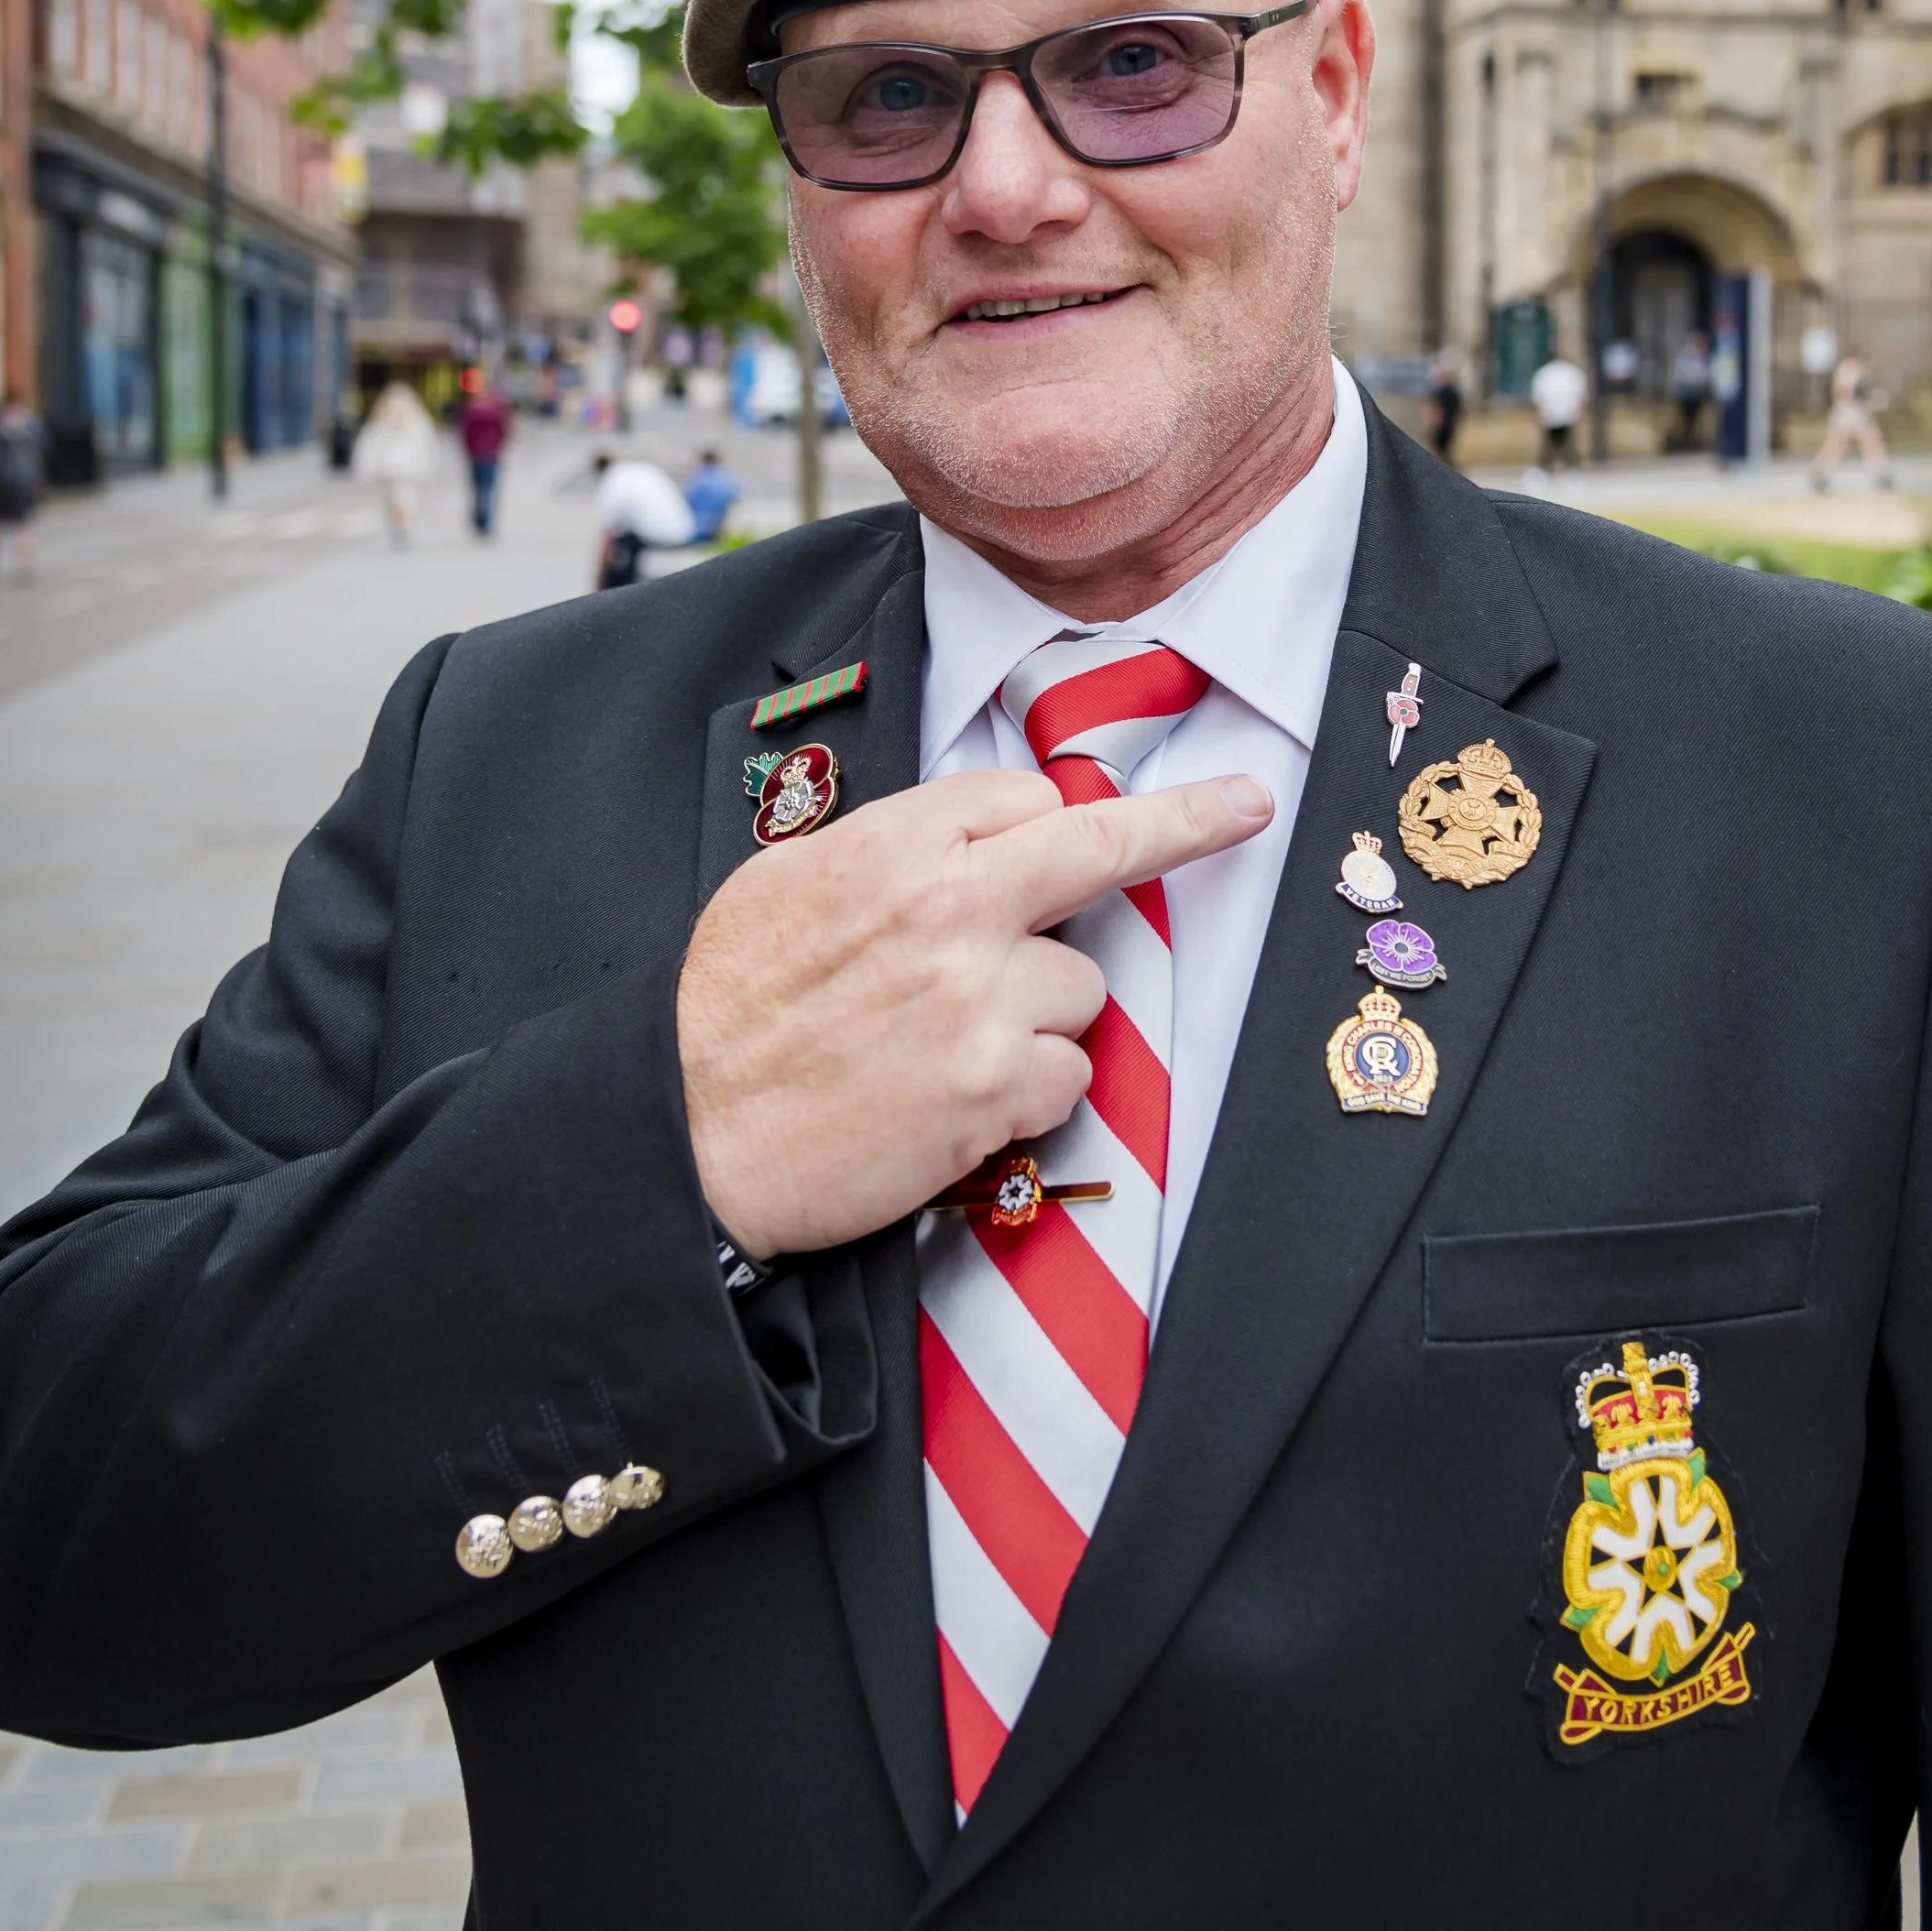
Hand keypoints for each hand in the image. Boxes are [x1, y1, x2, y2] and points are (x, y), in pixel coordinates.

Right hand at [677, 767, 1272, 1256]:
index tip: (1115, 803)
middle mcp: (953, 910)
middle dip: (1189, 820)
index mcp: (896, 846)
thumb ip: (889, 849)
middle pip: (1103, 847)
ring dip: (1041, 1017)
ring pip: (1084, 989)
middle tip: (1245, 805)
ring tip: (948, 1047)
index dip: (1054, 820)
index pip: (1029, 798)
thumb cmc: (723, 1009)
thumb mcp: (787, 883)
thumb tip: (970, 837)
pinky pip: (1066, 1077)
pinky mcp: (995, 1092)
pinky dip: (1027, 1094)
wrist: (686, 1132)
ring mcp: (981, 1002)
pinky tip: (954, 1102)